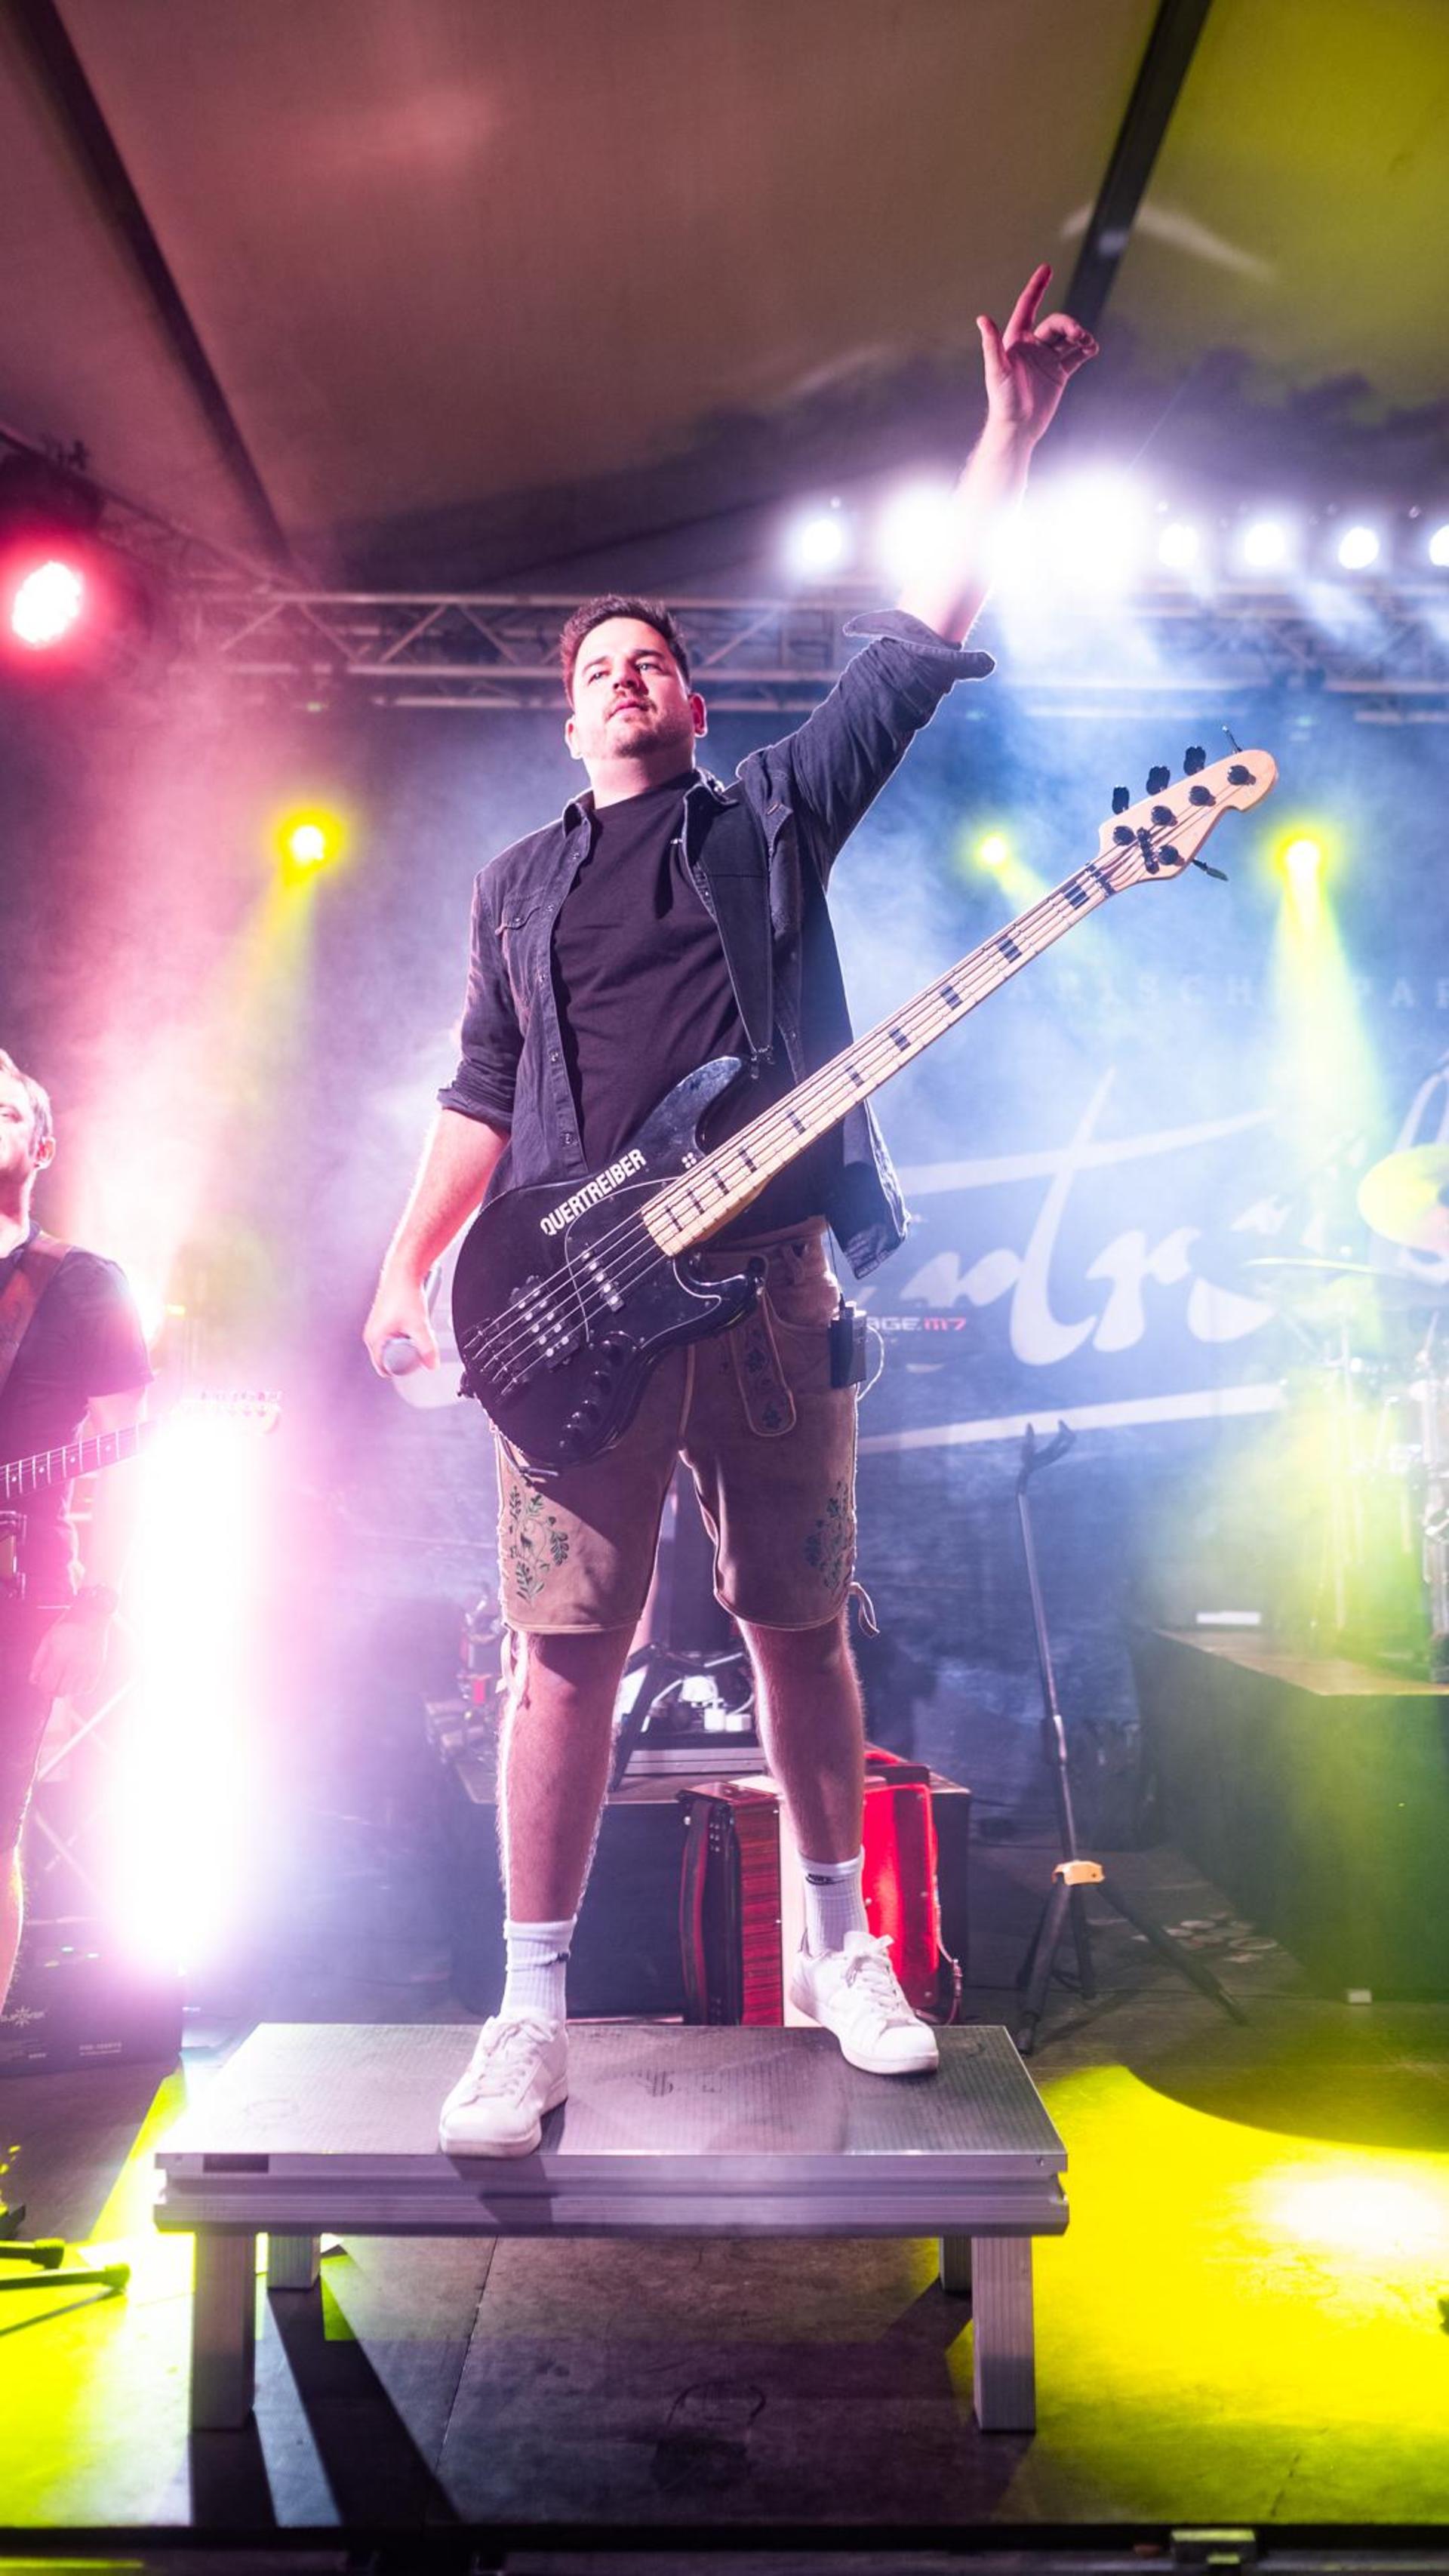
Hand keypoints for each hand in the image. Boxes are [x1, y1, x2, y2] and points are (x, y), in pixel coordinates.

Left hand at [30, 1611, 109, 1705]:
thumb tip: (33, 1680)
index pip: (48, 1684)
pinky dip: (80, 1689)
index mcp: (60, 1656)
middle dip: (53, 1690)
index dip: (42, 1687)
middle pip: (61, 1691)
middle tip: (53, 1682)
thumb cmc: (67, 1626)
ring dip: (67, 1690)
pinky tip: (76, 1679)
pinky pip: (88, 1688)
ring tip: (65, 1679)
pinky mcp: (98, 1667)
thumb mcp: (47, 1640)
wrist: (91, 1616)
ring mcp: (88, 1666)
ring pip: (74, 1692)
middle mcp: (75, 1664)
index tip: (42, 1683)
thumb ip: (38, 1662)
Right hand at [363, 1268, 439, 1376]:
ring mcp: (377, 1326)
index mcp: (373, 1339)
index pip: (383, 1368)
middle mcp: (371, 1333)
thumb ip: (427, 1347)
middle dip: (405, 1354)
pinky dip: (405, 1333)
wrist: (403, 1272)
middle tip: (418, 1343)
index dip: (400, 1369)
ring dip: (406, 1342)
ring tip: (416, 1329)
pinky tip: (413, 1324)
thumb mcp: (419, 1325)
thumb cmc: (405, 1294)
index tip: (413, 1362)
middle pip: (390, 1357)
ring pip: (393, 1345)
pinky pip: (394, 1335)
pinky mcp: (384, 1319)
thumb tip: (432, 1365)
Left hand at [978, 263, 1097, 446]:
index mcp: (1016, 340)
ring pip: (1069, 338)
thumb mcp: (996, 371)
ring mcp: (1048, 359)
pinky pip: (1076, 356)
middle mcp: (1033, 346)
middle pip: (1056, 324)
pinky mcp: (1059, 374)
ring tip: (1088, 345)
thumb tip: (982, 319)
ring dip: (1080, 337)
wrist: (1018, 428)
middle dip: (1069, 325)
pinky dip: (1086, 350)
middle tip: (1079, 335)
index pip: (1028, 306)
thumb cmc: (1002, 401)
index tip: (1047, 268)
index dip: (1037, 287)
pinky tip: (1092, 349)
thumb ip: (992, 344)